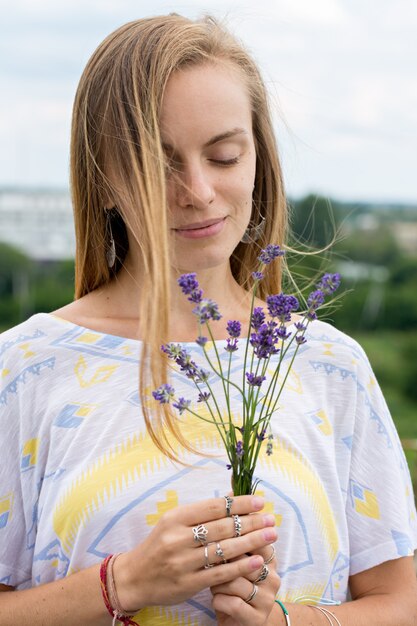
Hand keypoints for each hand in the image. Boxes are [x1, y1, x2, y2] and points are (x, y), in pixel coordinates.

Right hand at [113, 495, 276, 610]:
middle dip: (251, 522)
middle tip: (272, 519)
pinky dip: (240, 567)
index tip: (260, 502)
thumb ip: (201, 512)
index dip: (240, 504)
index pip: (214, 507)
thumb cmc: (160, 545)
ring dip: (252, 542)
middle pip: (222, 528)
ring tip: (270, 536)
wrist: (134, 577)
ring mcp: (183, 562)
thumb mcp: (174, 522)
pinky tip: (257, 561)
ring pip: (224, 550)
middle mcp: (178, 538)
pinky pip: (220, 574)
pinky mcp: (188, 583)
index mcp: (175, 518)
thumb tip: (233, 497)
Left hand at [211, 544, 279, 625]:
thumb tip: (218, 522)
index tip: (218, 536)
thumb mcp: (238, 564)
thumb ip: (235, 545)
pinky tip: (217, 600)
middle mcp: (273, 579)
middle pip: (243, 560)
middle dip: (222, 561)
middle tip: (210, 563)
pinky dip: (219, 600)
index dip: (235, 536)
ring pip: (235, 582)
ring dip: (218, 583)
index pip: (256, 540)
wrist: (242, 621)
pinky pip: (233, 604)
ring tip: (213, 584)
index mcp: (270, 560)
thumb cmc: (236, 586)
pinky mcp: (258, 619)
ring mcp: (267, 600)